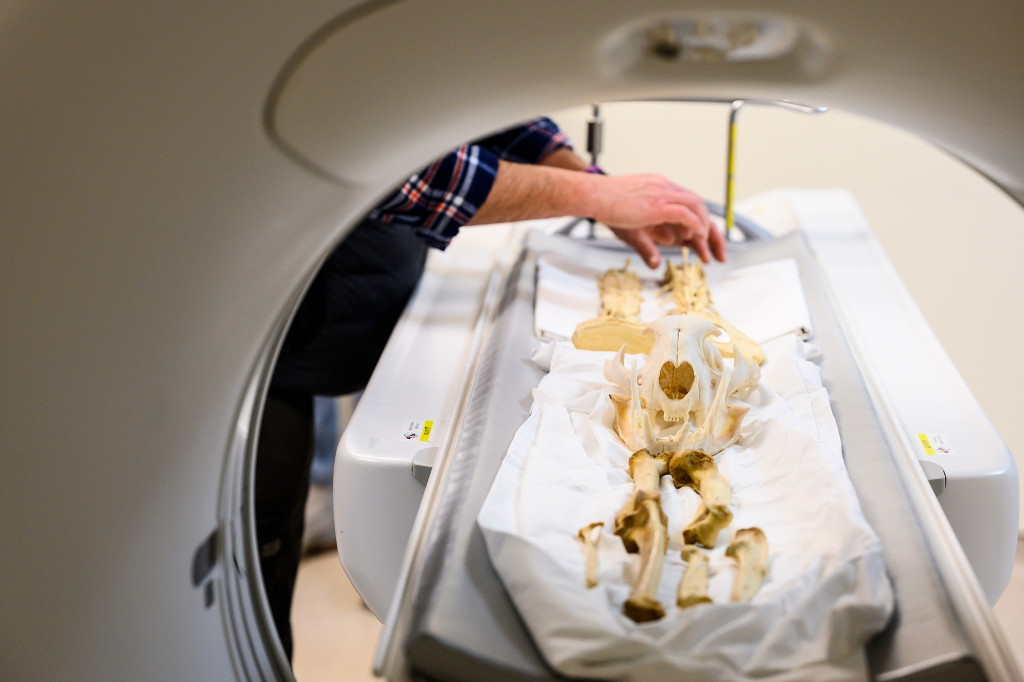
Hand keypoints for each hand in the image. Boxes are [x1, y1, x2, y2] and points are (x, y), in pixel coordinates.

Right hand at [589, 174, 725, 267]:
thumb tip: (657, 261)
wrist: (592, 194)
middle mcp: (664, 186)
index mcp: (658, 186)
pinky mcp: (658, 204)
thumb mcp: (631, 223)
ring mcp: (662, 193)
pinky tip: (697, 237)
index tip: (702, 236)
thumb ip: (647, 240)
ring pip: (696, 206)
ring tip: (705, 244)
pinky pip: (686, 214)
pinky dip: (695, 226)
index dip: (698, 217)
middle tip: (714, 246)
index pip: (687, 199)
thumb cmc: (605, 206)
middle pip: (697, 202)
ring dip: (704, 226)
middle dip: (709, 224)